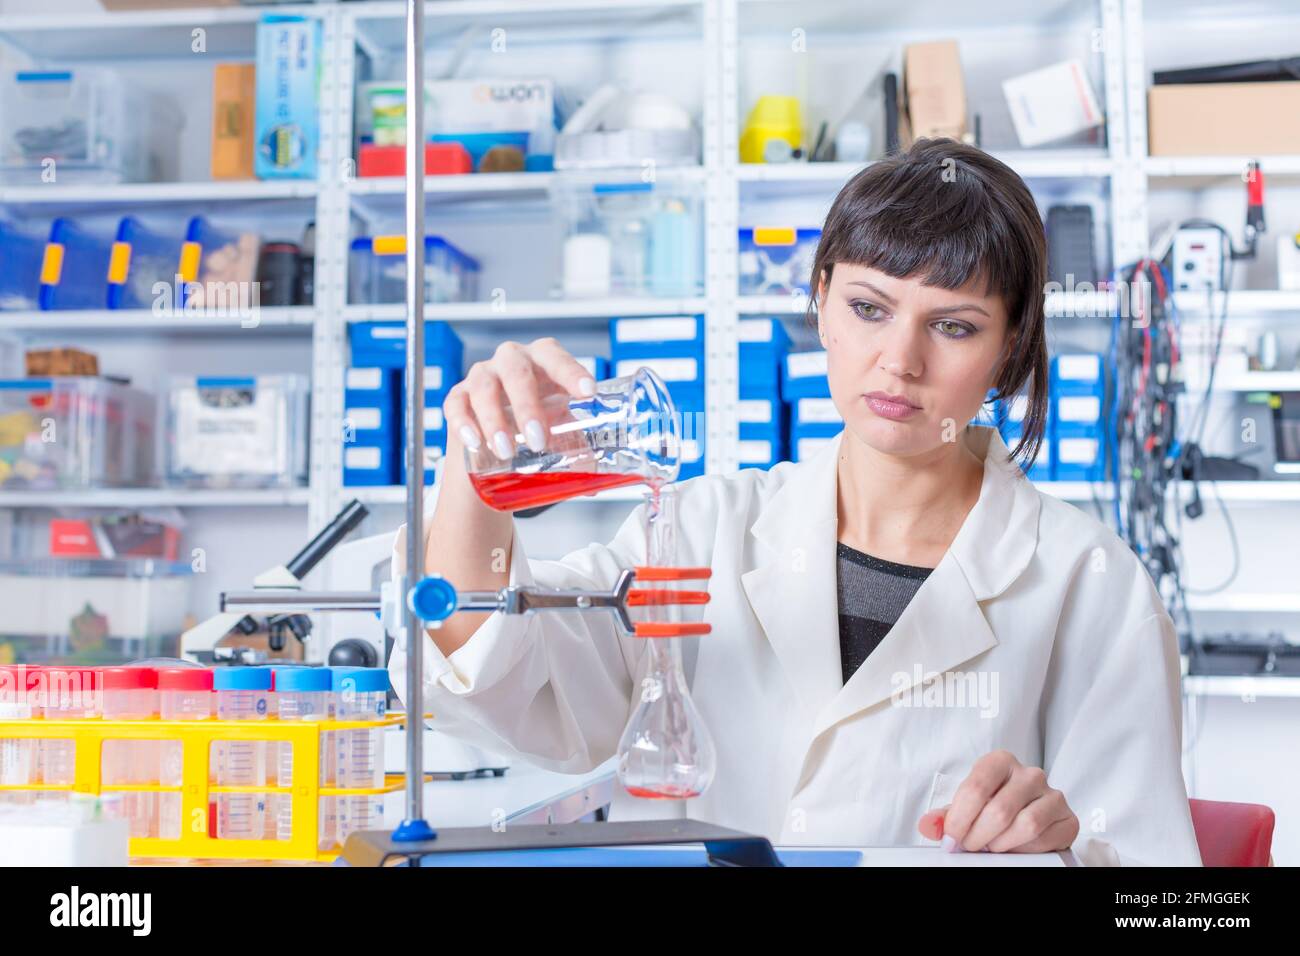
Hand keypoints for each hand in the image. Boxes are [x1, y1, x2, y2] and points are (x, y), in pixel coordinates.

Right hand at [444, 337, 596, 460]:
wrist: (499, 444)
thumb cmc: (538, 426)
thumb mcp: (561, 429)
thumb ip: (579, 444)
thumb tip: (596, 471)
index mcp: (543, 361)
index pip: (556, 357)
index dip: (571, 372)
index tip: (587, 392)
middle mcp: (512, 361)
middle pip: (516, 371)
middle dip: (527, 406)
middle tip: (538, 440)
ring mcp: (482, 376)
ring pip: (484, 387)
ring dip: (494, 420)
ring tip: (507, 451)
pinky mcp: (458, 397)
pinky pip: (456, 404)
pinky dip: (463, 423)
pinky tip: (475, 442)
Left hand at [917, 750, 1078, 852]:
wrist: (1027, 814)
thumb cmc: (991, 806)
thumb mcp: (965, 807)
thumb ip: (945, 816)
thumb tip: (927, 825)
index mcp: (1000, 761)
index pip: (976, 788)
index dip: (960, 819)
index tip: (952, 838)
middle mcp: (1030, 773)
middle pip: (999, 810)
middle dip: (978, 836)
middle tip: (970, 846)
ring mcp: (1052, 794)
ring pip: (1025, 825)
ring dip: (1002, 844)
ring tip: (991, 846)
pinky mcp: (1068, 818)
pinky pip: (1046, 838)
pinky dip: (1025, 849)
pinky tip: (1015, 848)